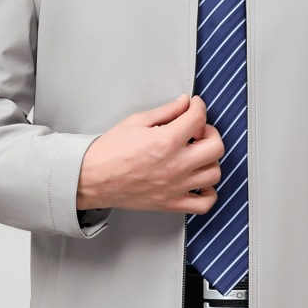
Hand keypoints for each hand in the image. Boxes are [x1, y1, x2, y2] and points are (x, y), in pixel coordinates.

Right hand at [77, 94, 223, 214]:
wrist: (91, 178)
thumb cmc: (109, 152)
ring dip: (210, 160)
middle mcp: (175, 165)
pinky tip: (199, 181)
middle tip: (198, 131)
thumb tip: (184, 103)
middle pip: (216, 147)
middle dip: (210, 133)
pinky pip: (205, 204)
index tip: (195, 107)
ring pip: (214, 173)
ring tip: (197, 154)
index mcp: (166, 141)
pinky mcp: (172, 203)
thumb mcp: (137, 122)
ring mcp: (176, 187)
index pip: (198, 118)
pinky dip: (209, 193)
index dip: (199, 107)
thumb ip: (166, 111)